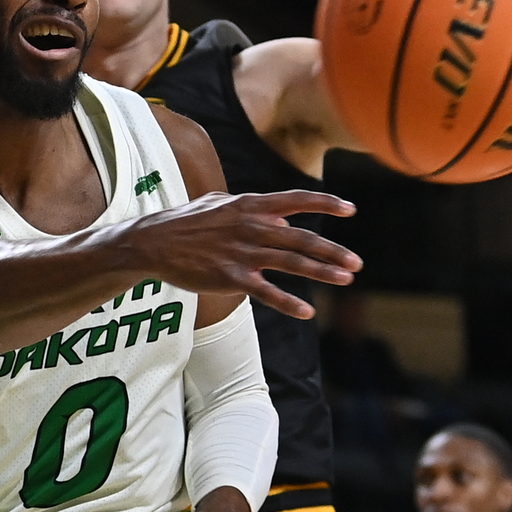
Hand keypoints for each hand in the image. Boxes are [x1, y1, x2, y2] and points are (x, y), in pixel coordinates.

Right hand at [135, 190, 361, 317]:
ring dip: (323, 272)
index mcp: (251, 205)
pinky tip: (308, 311)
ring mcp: (243, 253)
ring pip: (292, 263)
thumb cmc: (187, 221)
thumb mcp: (219, 202)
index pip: (296, 200)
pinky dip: (289, 303)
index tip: (352, 209)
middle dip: (333, 251)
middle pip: (302, 239)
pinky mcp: (232, 278)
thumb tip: (279, 216)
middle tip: (357, 262)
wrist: (153, 243)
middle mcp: (253, 227)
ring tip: (346, 279)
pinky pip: (267, 292)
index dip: (326, 203)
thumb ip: (250, 206)